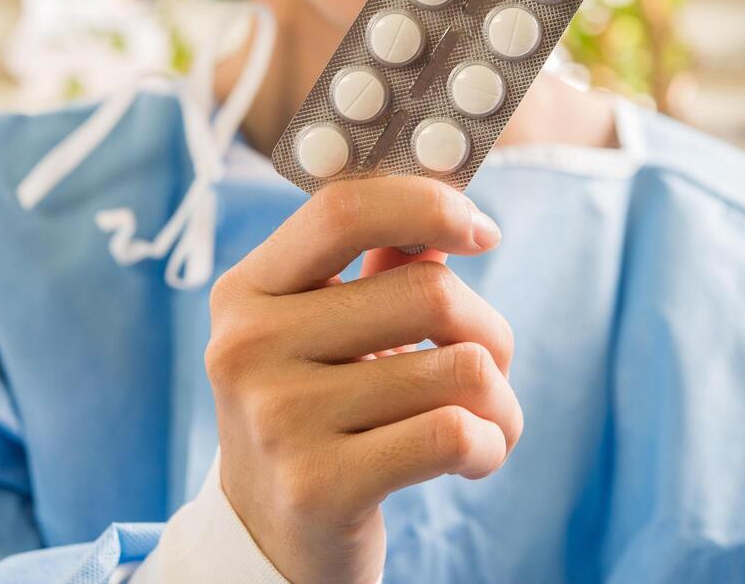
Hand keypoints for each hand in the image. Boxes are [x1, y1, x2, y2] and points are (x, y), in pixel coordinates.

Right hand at [205, 175, 521, 583]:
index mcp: (245, 292)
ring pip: (459, 368)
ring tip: (484, 422)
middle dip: (489, 329)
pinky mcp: (319, 486)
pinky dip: (489, 443)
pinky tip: (474, 457)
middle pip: (427, 292)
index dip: (428, 204)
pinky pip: (454, 433)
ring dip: (499, 400)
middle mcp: (247, 348)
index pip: (343, 211)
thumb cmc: (316, 416)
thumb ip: (380, 268)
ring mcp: (278, 418)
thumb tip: (452, 212)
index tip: (482, 230)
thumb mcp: (325, 335)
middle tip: (492, 364)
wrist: (270, 540)